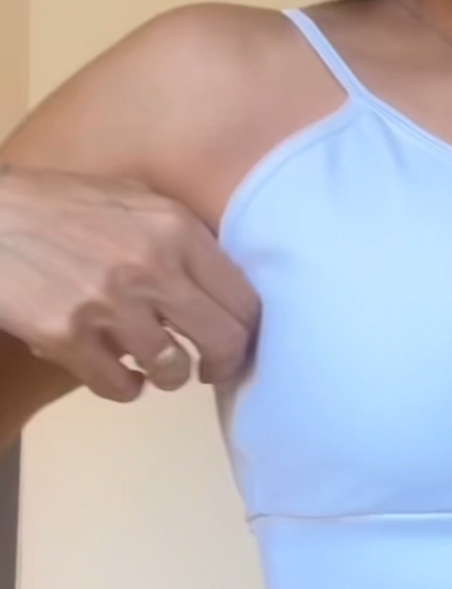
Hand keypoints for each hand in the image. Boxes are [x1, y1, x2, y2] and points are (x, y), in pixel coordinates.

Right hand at [0, 162, 259, 400]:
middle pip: (222, 340)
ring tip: (158, 364)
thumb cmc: (65, 207)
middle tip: (211, 368)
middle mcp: (152, 268)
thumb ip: (183, 237)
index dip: (248, 329)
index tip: (238, 339)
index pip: (244, 298)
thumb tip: (228, 281)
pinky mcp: (67, 337)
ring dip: (169, 375)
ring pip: (172, 371)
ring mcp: (110, 305)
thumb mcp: (137, 201)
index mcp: (177, 230)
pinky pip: (120, 386)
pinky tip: (121, 372)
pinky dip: (125, 386)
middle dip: (222, 363)